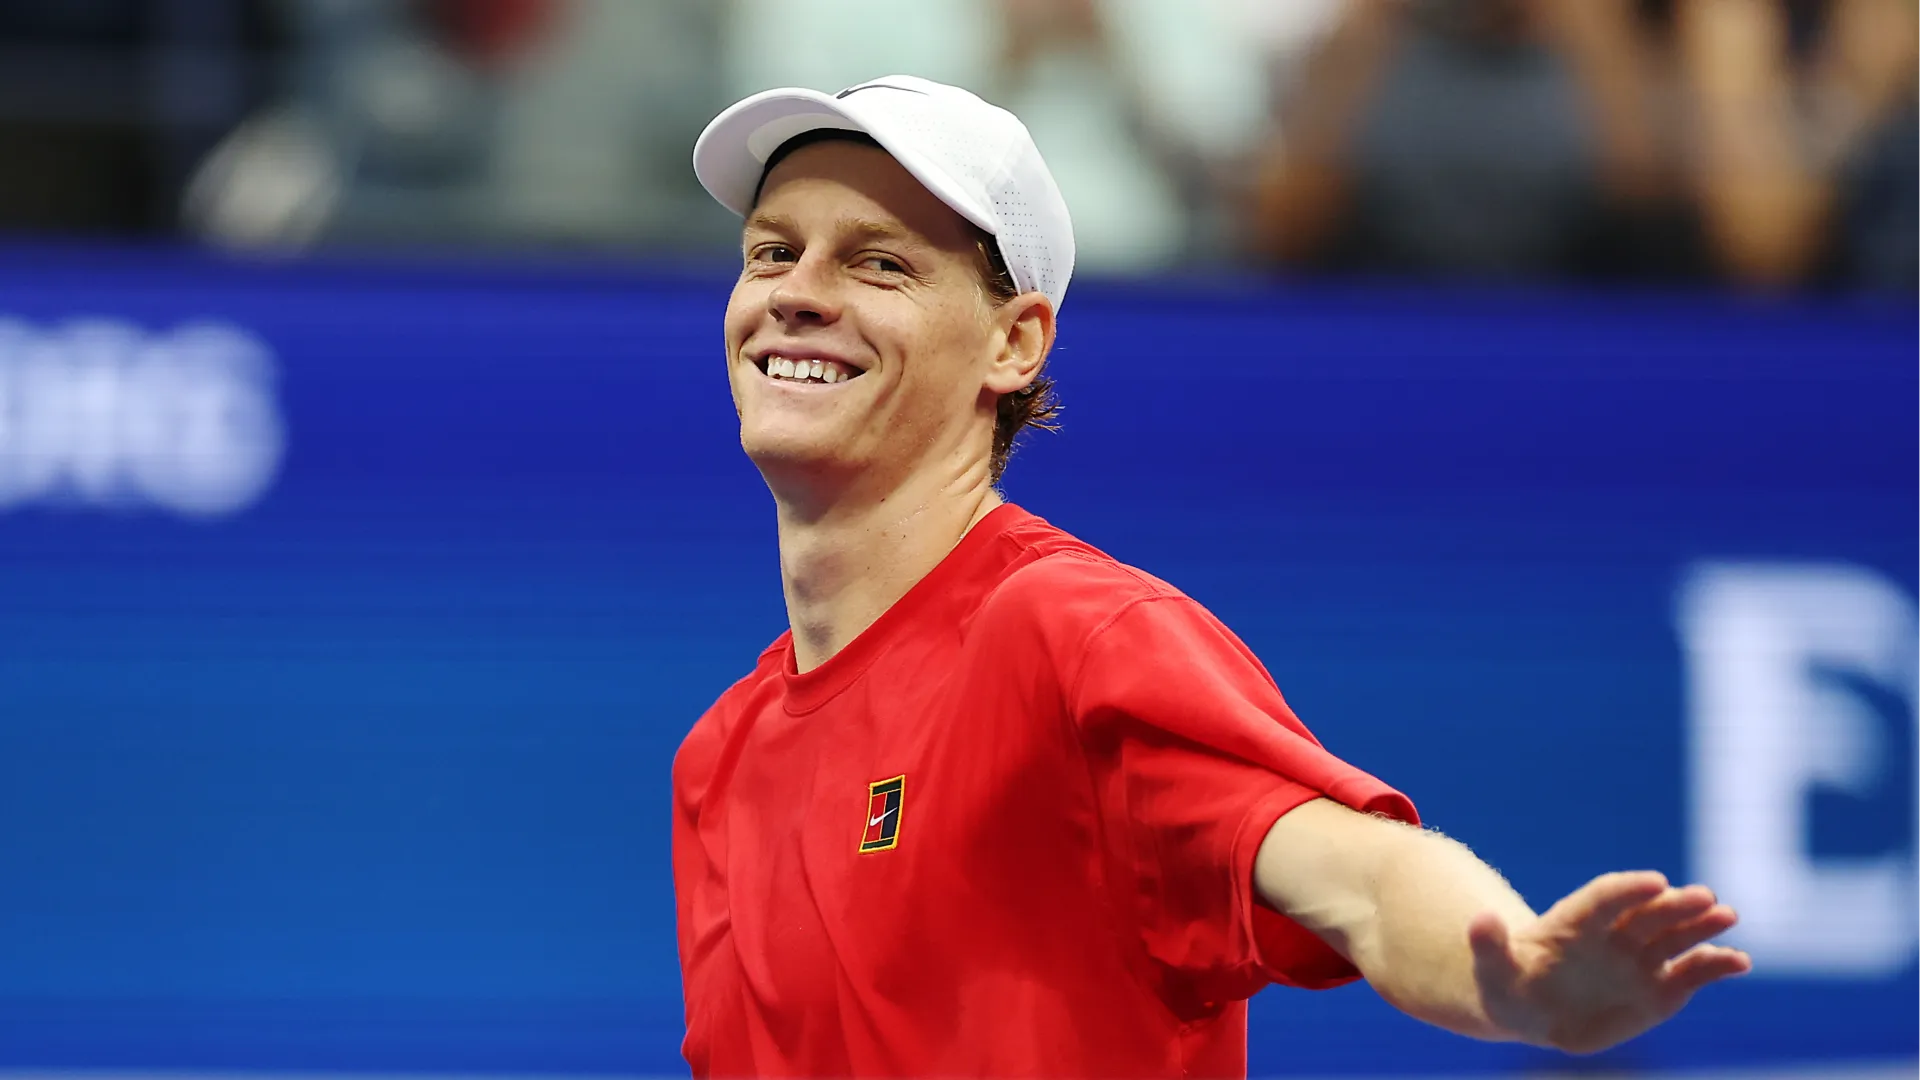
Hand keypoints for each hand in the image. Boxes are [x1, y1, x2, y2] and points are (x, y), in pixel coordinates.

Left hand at [1468, 871, 1751, 1054]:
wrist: (1533, 1008)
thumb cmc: (1509, 984)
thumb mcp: (1491, 971)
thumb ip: (1488, 946)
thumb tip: (1479, 920)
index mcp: (1573, 924)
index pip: (1603, 899)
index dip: (1627, 890)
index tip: (1654, 882)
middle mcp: (1613, 935)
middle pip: (1646, 914)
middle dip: (1673, 905)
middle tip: (1703, 897)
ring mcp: (1639, 960)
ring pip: (1675, 937)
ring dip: (1702, 926)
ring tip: (1727, 914)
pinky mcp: (1660, 988)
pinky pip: (1691, 973)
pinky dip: (1715, 966)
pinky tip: (1739, 961)